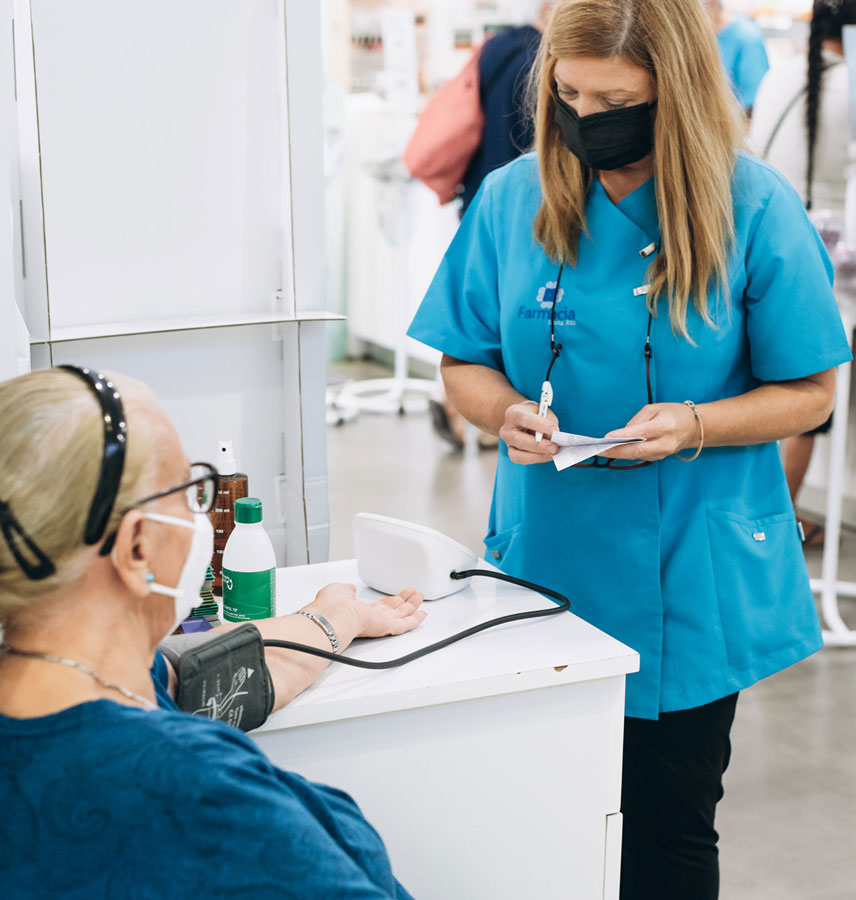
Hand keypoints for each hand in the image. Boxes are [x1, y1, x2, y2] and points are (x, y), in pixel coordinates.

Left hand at [312, 583, 426, 638]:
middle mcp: (371, 619)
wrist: (334, 617)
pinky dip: (415, 619)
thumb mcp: (338, 591)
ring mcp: (380, 623)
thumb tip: (350, 589)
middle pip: (393, 611)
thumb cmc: (331, 606)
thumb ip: (346, 590)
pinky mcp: (387, 627)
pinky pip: (405, 624)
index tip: (396, 599)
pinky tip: (422, 614)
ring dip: (411, 606)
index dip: (389, 603)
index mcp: (360, 611)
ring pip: (401, 615)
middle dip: (404, 603)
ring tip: (419, 598)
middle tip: (413, 597)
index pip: (379, 608)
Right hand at [499, 401, 559, 464]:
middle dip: (539, 446)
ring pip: (518, 455)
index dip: (540, 425)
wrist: (524, 421)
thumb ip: (549, 422)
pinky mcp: (511, 453)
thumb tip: (552, 438)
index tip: (555, 431)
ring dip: (537, 456)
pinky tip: (547, 456)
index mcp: (513, 413)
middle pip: (519, 440)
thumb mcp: (544, 412)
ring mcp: (508, 443)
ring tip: (552, 454)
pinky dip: (536, 459)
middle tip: (554, 448)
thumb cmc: (535, 415)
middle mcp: (507, 429)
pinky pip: (522, 460)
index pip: (525, 419)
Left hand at [601, 403, 697, 460]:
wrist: (694, 427)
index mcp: (666, 426)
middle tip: (598, 450)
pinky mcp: (659, 458)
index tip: (607, 437)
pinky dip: (626, 454)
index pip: (641, 432)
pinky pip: (640, 456)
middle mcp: (665, 443)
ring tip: (600, 451)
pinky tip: (613, 451)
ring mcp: (663, 453)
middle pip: (637, 450)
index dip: (623, 436)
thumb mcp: (655, 409)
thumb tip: (621, 434)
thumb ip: (637, 421)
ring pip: (637, 456)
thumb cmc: (673, 414)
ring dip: (618, 454)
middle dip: (616, 451)